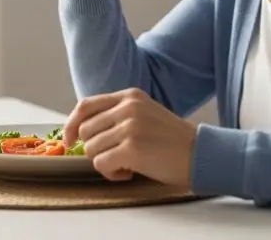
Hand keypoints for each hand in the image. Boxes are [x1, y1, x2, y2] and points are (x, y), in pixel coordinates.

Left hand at [63, 88, 197, 186]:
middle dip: (95, 148)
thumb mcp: (144, 114)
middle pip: (85, 130)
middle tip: (117, 156)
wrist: (201, 154)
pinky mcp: (132, 149)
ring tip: (127, 164)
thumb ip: (116, 115)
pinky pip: (101, 164)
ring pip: (91, 149)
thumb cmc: (172, 140)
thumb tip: (80, 131)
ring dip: (105, 162)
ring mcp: (129, 127)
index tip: (69, 140)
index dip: (71, 124)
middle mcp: (128, 108)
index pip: (85, 105)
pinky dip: (112, 174)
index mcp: (130, 96)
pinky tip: (130, 172)